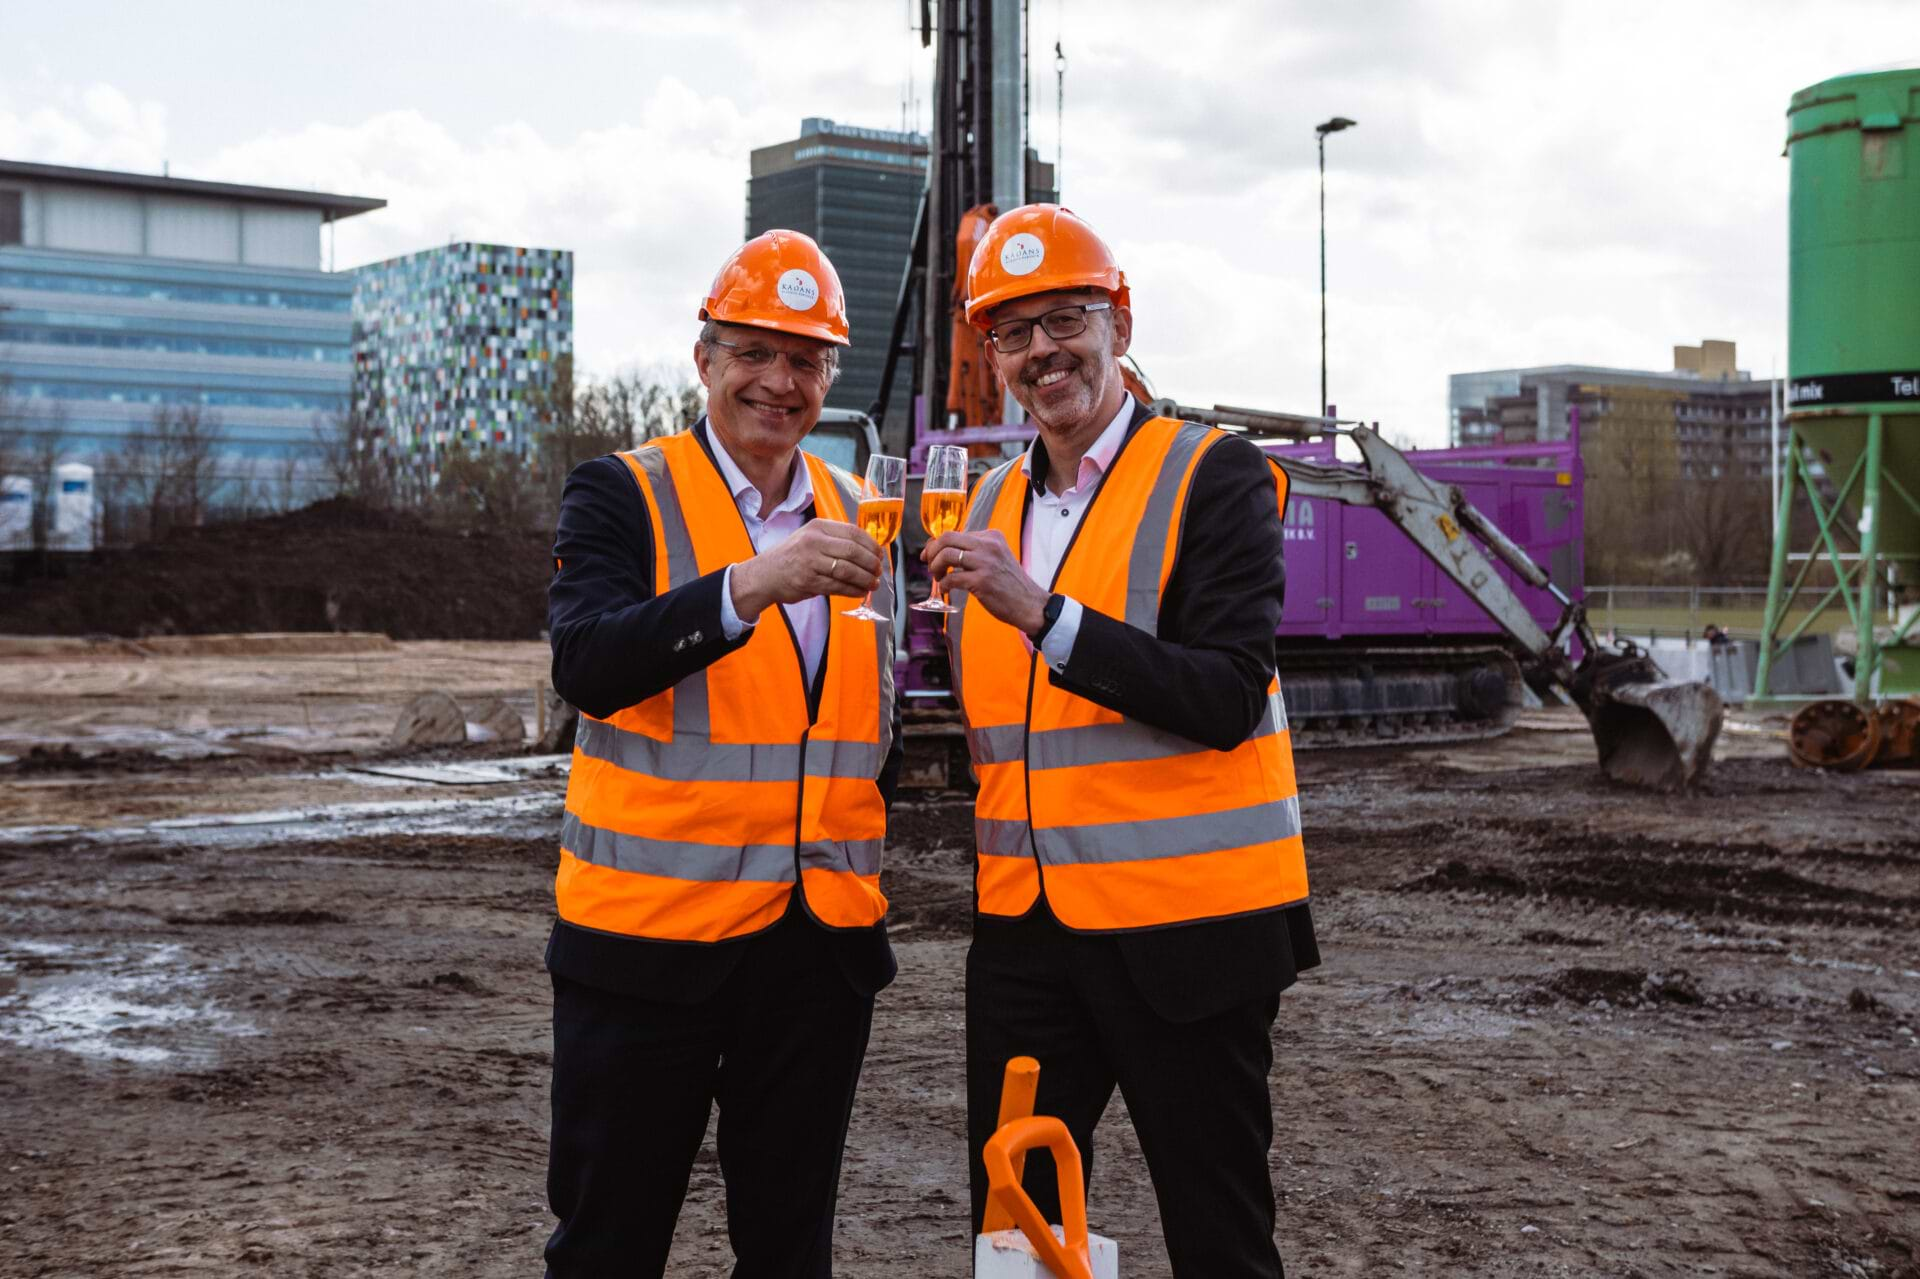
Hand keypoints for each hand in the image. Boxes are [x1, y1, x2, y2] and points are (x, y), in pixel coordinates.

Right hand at [732, 520, 883, 619]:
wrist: (764, 575)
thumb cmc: (791, 557)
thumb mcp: (810, 537)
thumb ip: (835, 540)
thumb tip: (868, 551)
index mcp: (818, 527)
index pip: (853, 533)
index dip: (871, 545)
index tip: (880, 555)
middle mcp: (814, 541)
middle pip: (853, 551)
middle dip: (871, 563)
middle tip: (878, 571)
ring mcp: (810, 562)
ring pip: (848, 571)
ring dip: (865, 579)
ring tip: (873, 584)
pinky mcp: (808, 582)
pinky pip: (838, 586)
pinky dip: (853, 590)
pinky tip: (860, 591)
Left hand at [923, 529, 1048, 634]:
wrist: (1030, 604)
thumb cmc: (1009, 584)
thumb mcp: (996, 558)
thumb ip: (974, 551)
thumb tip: (941, 549)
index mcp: (992, 536)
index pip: (955, 533)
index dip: (937, 544)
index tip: (930, 555)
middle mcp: (989, 545)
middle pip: (947, 538)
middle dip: (932, 551)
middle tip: (929, 564)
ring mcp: (985, 563)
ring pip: (947, 555)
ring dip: (935, 567)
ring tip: (937, 577)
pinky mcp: (982, 581)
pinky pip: (951, 578)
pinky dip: (943, 584)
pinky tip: (945, 590)